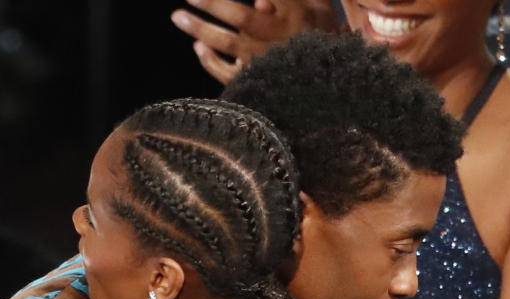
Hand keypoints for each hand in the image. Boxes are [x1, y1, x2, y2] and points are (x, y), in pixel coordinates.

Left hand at [171, 0, 337, 84]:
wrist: (331, 81)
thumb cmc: (323, 33)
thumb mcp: (318, 5)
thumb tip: (260, 0)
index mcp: (294, 16)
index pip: (265, 0)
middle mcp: (278, 38)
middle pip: (242, 17)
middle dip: (214, 4)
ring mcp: (264, 61)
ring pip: (229, 44)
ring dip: (201, 29)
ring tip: (178, 16)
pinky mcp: (256, 80)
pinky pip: (228, 73)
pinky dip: (210, 61)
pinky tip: (198, 47)